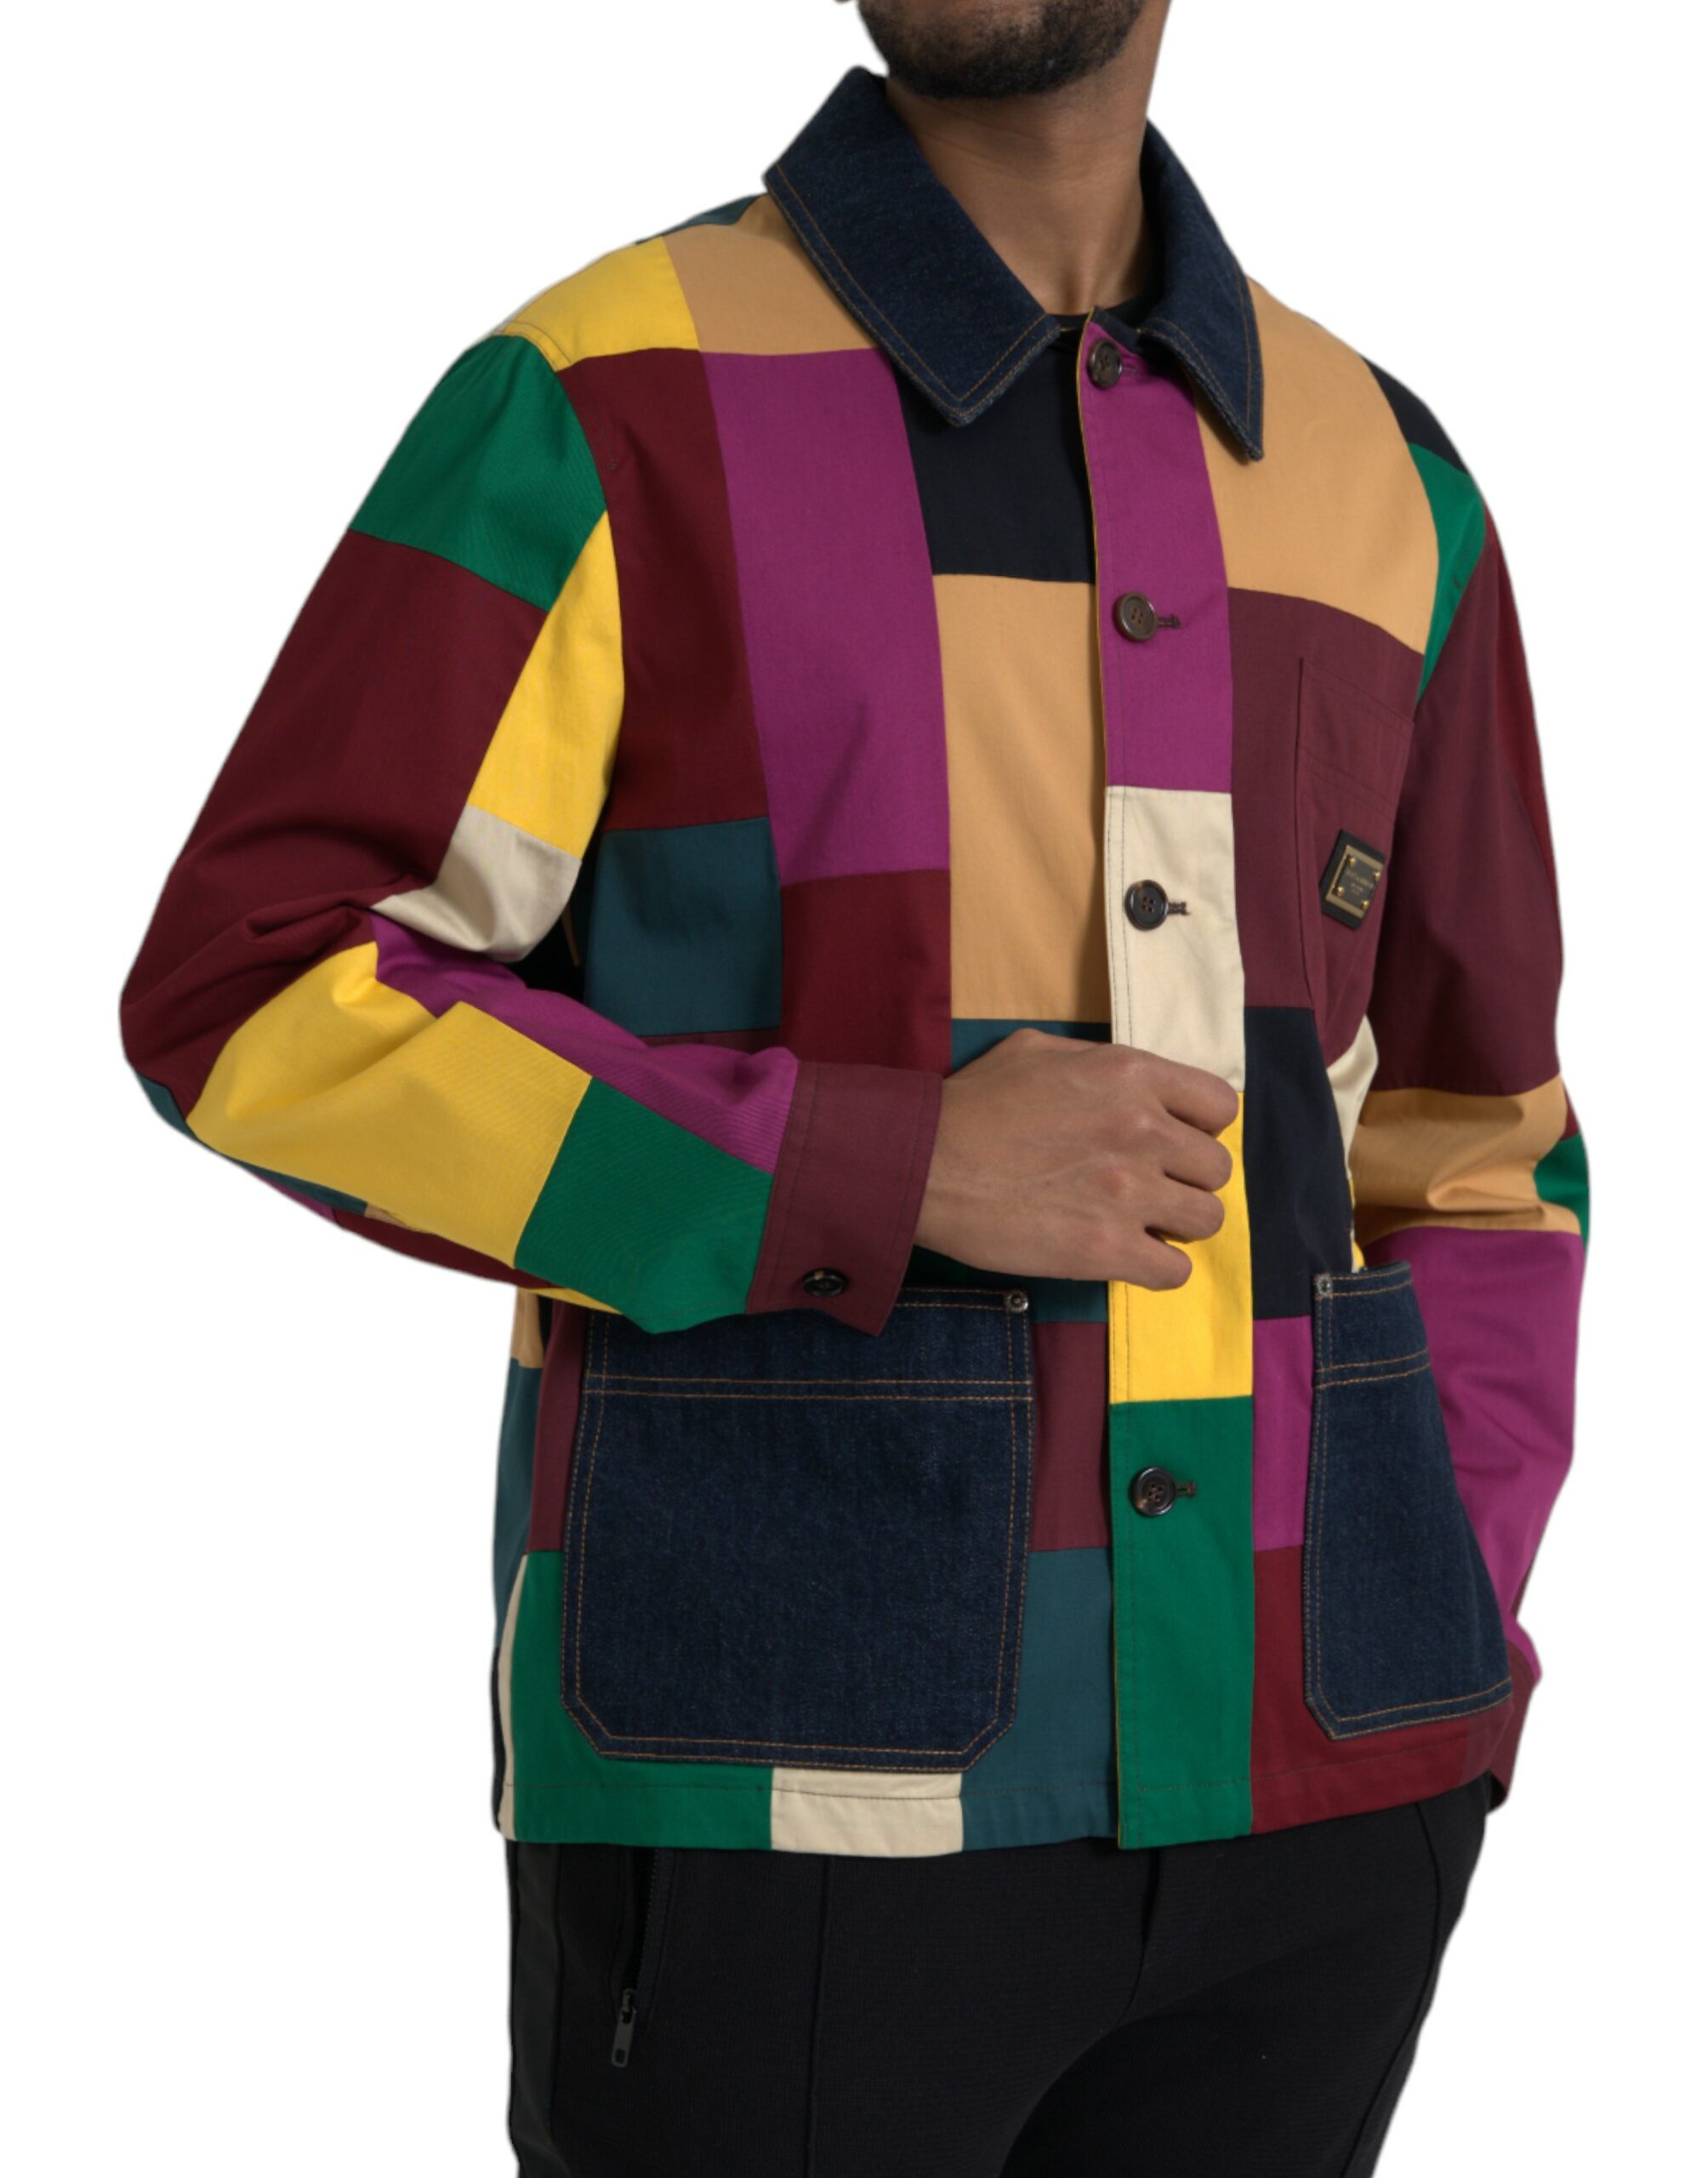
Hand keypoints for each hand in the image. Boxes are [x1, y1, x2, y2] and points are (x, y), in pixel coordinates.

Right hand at [915, 1029, 1238, 1289]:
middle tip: (1150, 1188)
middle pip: (1217, 1169)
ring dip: (1177, 1225)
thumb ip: (1094, 1062)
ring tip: (1140, 1225)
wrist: (924, 1164)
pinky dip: (1158, 1268)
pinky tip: (1128, 1256)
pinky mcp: (1108, 1248)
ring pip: (1208, 1220)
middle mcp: (1143, 1130)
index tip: (1172, 1143)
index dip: (1199, 1129)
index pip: (1219, 1106)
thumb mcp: (1035, 1051)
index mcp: (1130, 1075)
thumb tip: (1122, 1085)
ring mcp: (1130, 1192)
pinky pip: (1176, 1270)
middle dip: (1188, 1180)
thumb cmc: (971, 1104)